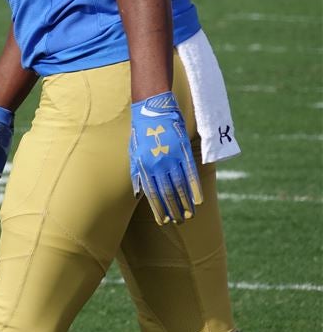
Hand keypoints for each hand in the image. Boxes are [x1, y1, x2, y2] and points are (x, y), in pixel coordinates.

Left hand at [129, 92, 202, 224]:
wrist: (153, 109)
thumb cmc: (141, 132)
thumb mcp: (133, 153)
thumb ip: (137, 173)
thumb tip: (138, 194)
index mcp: (143, 166)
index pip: (151, 193)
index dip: (158, 208)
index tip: (164, 221)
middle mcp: (157, 164)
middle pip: (167, 192)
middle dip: (173, 209)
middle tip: (179, 222)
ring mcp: (171, 158)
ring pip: (180, 186)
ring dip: (185, 203)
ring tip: (189, 216)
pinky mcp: (184, 150)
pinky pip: (191, 173)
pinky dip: (195, 188)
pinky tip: (198, 200)